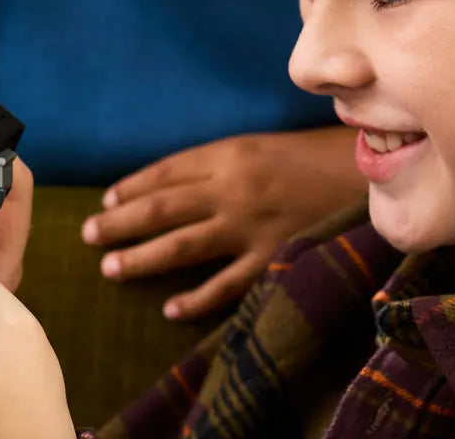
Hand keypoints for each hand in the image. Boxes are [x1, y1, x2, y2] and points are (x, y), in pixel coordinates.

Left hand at [81, 125, 363, 319]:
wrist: (366, 175)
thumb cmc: (306, 158)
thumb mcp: (255, 146)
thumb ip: (214, 163)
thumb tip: (166, 184)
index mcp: (227, 154)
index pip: (165, 172)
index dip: (132, 187)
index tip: (105, 202)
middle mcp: (233, 188)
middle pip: (163, 208)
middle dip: (121, 223)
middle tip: (88, 235)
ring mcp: (252, 226)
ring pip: (184, 245)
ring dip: (142, 258)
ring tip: (110, 268)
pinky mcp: (274, 258)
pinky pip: (228, 285)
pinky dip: (197, 299)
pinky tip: (170, 309)